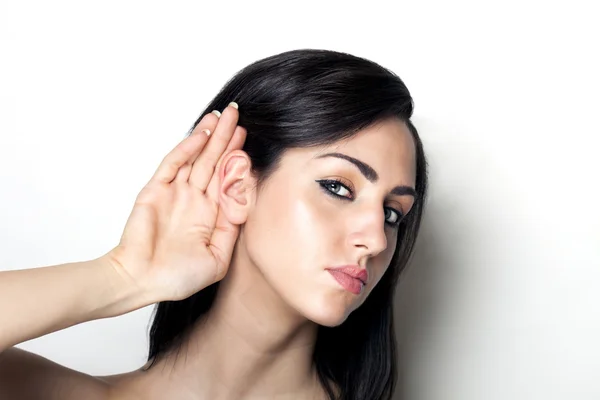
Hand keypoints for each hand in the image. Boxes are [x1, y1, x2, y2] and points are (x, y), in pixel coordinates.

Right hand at [104, 103, 246, 300]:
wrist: (140, 281)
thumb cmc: (177, 278)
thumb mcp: (217, 258)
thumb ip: (232, 231)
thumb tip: (246, 204)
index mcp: (210, 215)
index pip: (228, 180)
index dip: (238, 159)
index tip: (248, 140)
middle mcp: (195, 200)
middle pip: (215, 162)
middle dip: (227, 138)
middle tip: (238, 115)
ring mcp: (176, 193)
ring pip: (197, 157)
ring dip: (210, 136)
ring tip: (223, 115)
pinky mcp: (156, 189)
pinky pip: (174, 164)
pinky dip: (187, 148)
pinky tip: (202, 134)